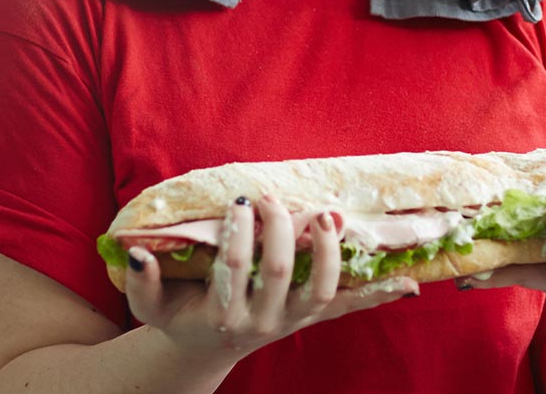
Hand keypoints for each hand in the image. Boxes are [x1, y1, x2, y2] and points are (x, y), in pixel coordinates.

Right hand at [123, 195, 417, 360]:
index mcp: (223, 314)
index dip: (239, 234)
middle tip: (271, 197)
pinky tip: (409, 283)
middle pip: (280, 272)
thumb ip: (142, 281)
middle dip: (280, 230)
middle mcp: (262, 321)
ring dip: (331, 251)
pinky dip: (378, 295)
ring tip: (327, 215)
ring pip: (320, 289)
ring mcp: (292, 321)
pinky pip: (349, 307)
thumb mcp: (151, 306)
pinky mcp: (312, 319)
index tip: (238, 204)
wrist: (205, 349)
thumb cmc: (179, 317)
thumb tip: (136, 252)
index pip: (234, 269)